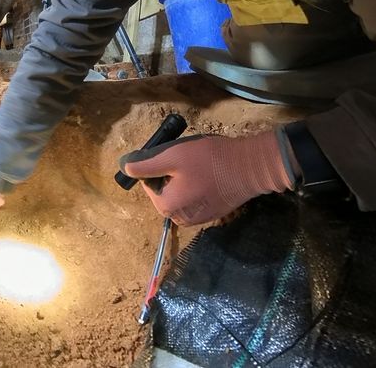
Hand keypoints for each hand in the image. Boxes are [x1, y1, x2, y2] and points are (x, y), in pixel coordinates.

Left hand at [119, 132, 294, 225]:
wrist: (251, 168)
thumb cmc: (209, 160)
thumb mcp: (172, 157)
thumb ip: (145, 165)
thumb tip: (124, 168)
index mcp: (166, 207)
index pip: (148, 182)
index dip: (158, 165)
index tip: (174, 156)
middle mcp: (179, 219)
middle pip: (163, 189)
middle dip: (171, 173)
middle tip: (189, 159)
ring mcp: (197, 219)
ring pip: (179, 194)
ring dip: (184, 180)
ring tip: (200, 166)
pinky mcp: (212, 214)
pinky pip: (194, 199)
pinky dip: (197, 187)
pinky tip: (209, 175)